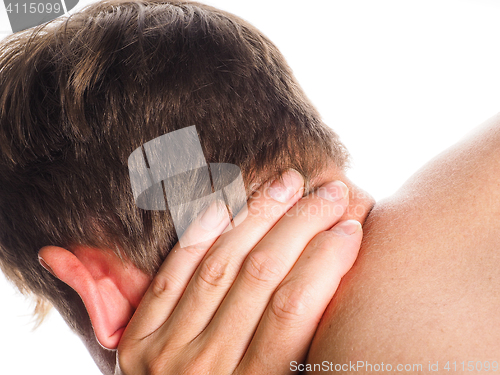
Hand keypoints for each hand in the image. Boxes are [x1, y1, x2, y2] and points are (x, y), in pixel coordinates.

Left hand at [116, 170, 361, 374]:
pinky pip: (172, 274)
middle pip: (261, 274)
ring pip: (220, 263)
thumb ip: (302, 348)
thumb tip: (332, 279)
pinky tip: (227, 202)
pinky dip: (200, 234)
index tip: (350, 225)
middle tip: (329, 191)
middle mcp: (209, 369)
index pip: (294, 305)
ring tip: (288, 182)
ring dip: (257, 216)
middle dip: (301, 224)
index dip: (327, 258)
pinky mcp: (138, 342)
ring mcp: (166, 353)